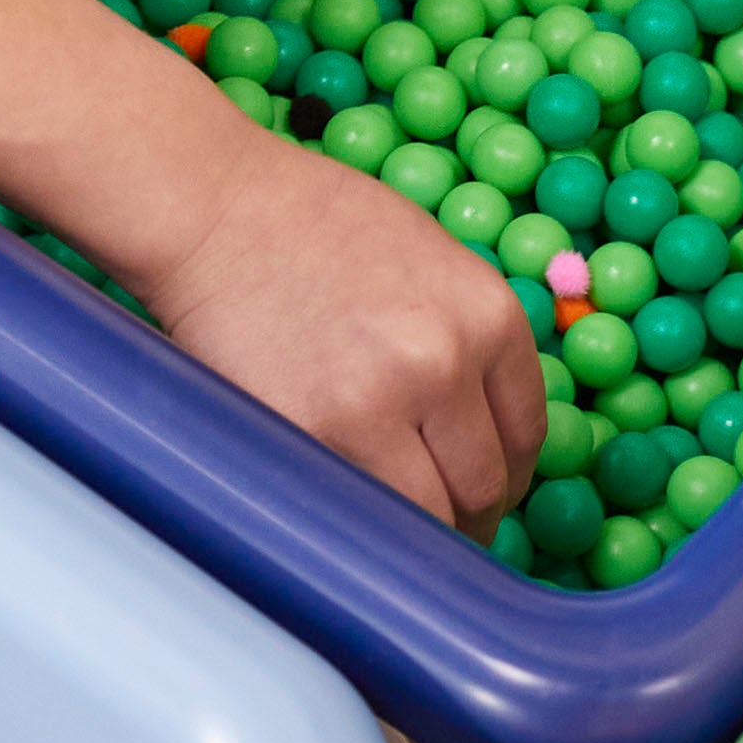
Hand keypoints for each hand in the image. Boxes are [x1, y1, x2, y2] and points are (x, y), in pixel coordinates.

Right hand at [128, 121, 542, 528]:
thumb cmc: (315, 225)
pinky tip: (354, 510)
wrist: (215, 210)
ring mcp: (378, 405)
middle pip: (484, 484)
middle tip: (444, 521)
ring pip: (428, 514)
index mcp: (487, 316)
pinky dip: (364, 523)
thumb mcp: (432, 260)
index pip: (527, 433)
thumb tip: (489, 426)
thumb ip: (471, 339)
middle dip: (470, 514)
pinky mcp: (314, 436)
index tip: (487, 488)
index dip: (508, 473)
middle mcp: (444, 362)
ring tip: (400, 529)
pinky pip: (361, 510)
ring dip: (420, 532)